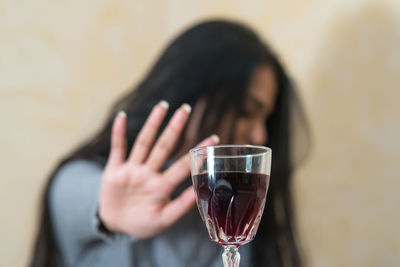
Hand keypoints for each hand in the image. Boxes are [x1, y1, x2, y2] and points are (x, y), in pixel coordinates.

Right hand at [99, 101, 218, 238]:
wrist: (116, 225)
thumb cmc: (142, 224)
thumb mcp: (163, 220)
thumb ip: (179, 206)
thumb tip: (198, 192)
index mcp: (162, 186)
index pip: (182, 165)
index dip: (197, 153)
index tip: (214, 138)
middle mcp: (149, 173)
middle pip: (164, 146)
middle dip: (175, 128)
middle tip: (186, 109)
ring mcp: (132, 170)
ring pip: (144, 142)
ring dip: (152, 124)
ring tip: (162, 106)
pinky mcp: (114, 170)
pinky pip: (117, 148)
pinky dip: (119, 133)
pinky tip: (122, 117)